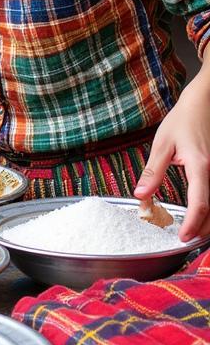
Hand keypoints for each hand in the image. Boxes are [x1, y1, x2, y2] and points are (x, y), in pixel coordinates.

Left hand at [134, 89, 209, 241]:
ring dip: (207, 220)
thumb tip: (140, 195)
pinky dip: (208, 208)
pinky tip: (200, 215)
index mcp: (201, 167)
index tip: (182, 237)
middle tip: (186, 239)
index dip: (192, 224)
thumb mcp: (162, 144)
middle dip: (202, 228)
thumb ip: (152, 172)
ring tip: (191, 231)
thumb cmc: (182, 121)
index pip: (200, 203)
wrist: (203, 105)